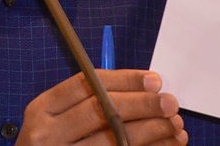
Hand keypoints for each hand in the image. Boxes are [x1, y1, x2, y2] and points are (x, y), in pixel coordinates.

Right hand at [16, 70, 187, 144]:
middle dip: (141, 105)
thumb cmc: (57, 142)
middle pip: (101, 112)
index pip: (86, 86)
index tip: (154, 80)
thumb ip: (93, 101)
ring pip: (114, 141)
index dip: (123, 81)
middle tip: (170, 103)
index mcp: (43, 109)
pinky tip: (166, 145)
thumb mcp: (60, 118)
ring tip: (176, 127)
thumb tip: (146, 89)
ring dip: (151, 133)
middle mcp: (47, 134)